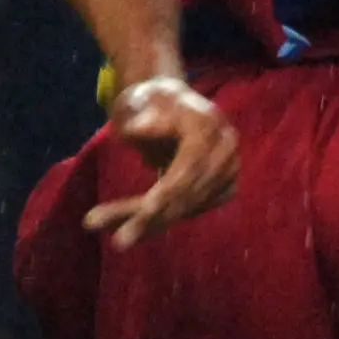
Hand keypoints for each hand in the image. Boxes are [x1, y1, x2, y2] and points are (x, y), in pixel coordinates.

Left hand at [87, 76, 238, 246]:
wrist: (171, 104)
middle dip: (152, 218)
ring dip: (149, 225)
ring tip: (110, 230)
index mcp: (207, 124)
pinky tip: (132, 227)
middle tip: (118, 239)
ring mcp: (228, 171)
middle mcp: (225, 149)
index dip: (169, 190)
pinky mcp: (222, 189)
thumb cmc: (149, 100)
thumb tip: (140, 129)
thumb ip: (139, 113)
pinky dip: (160, 222)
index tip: (144, 210)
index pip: (191, 164)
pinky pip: (189, 211)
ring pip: (187, 208)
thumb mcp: (138, 99)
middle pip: (190, 193)